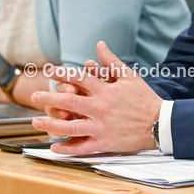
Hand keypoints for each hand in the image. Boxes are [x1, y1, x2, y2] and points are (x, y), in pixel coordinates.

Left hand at [30, 42, 161, 153]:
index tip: (50, 72)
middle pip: (69, 102)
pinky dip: (67, 148)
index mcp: (105, 90)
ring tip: (36, 122)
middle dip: (49, 99)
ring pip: (70, 126)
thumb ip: (111, 62)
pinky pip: (81, 147)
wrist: (160, 123)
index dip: (62, 74)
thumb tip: (98, 45)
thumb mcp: (129, 76)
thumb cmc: (144, 98)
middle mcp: (100, 108)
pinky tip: (54, 146)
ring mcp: (101, 126)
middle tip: (34, 96)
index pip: (79, 79)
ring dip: (51, 124)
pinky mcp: (104, 142)